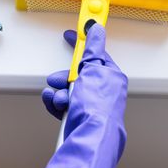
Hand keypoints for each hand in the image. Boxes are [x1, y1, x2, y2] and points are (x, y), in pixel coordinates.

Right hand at [30, 24, 127, 167]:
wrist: (89, 138)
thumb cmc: (97, 107)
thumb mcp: (92, 70)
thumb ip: (92, 48)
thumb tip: (96, 28)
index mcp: (111, 77)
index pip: (95, 54)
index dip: (82, 43)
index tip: (70, 34)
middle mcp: (102, 91)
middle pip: (77, 74)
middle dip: (64, 77)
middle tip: (60, 80)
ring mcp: (90, 105)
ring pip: (67, 90)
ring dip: (59, 92)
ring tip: (60, 99)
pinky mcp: (78, 117)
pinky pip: (62, 104)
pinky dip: (56, 104)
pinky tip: (55, 106)